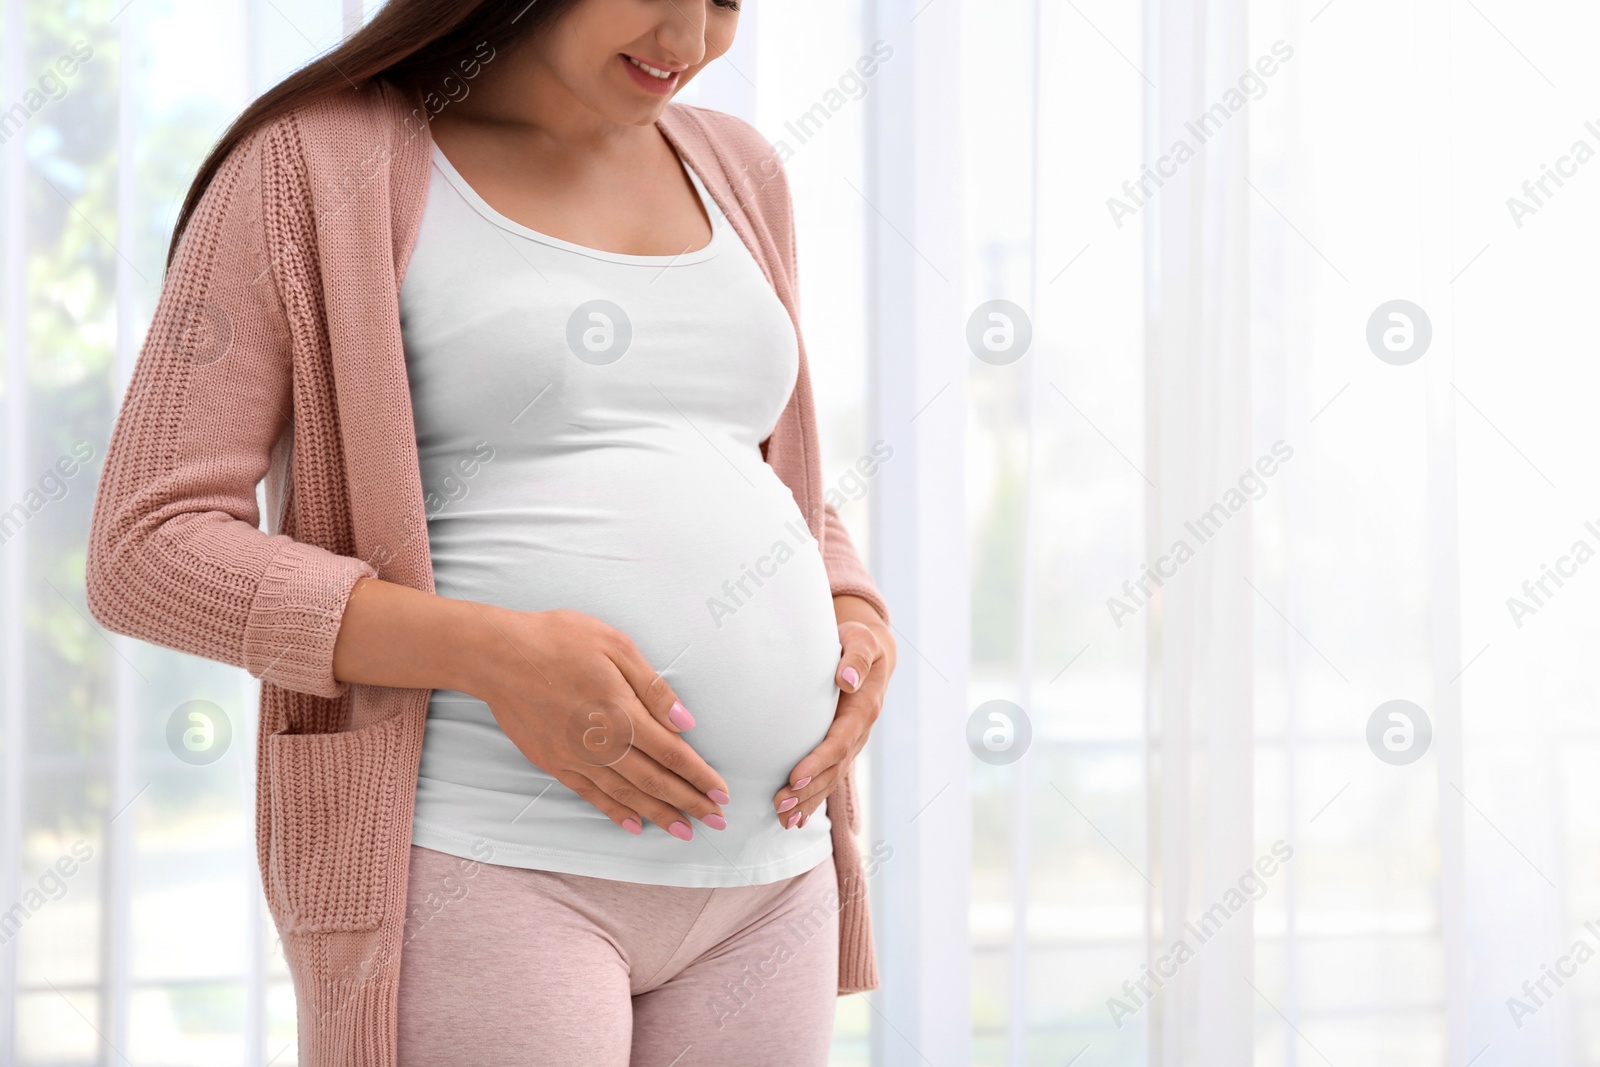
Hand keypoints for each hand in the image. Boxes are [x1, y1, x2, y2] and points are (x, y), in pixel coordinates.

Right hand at [469, 606, 731, 839]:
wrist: (497, 656)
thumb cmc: (559, 640)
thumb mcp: (616, 647)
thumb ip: (653, 689)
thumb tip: (686, 723)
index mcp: (622, 713)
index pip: (672, 753)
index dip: (699, 776)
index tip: (722, 793)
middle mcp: (602, 744)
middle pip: (655, 781)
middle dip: (689, 803)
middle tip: (717, 822)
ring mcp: (576, 758)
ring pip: (626, 795)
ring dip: (658, 815)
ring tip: (684, 831)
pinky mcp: (554, 763)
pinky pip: (591, 796)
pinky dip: (615, 813)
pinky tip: (634, 825)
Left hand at [773, 595, 894, 827]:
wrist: (872, 651)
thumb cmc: (858, 641)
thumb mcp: (861, 640)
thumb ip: (856, 657)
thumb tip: (847, 679)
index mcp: (863, 709)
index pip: (839, 741)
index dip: (818, 761)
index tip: (794, 777)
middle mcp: (859, 731)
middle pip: (833, 768)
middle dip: (808, 790)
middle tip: (780, 805)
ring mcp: (851, 742)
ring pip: (831, 778)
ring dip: (808, 801)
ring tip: (784, 820)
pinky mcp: (841, 746)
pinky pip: (828, 777)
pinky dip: (813, 800)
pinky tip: (796, 819)